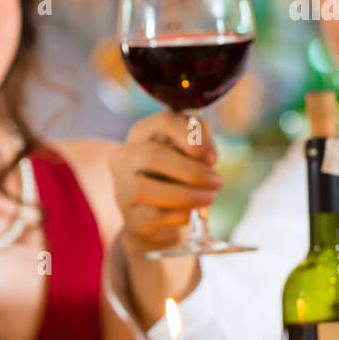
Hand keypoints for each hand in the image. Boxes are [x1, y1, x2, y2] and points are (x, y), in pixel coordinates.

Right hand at [112, 110, 222, 253]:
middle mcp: (125, 157)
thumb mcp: (188, 154)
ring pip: (145, 188)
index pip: (164, 122)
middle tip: (217, 182)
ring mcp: (122, 187)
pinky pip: (153, 214)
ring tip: (209, 198)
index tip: (213, 157)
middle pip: (153, 155)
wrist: (155, 217)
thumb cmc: (175, 177)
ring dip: (186, 194)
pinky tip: (190, 214)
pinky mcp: (129, 215)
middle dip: (192, 170)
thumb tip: (208, 155)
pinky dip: (178, 214)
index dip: (192, 137)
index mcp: (142, 133)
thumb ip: (198, 145)